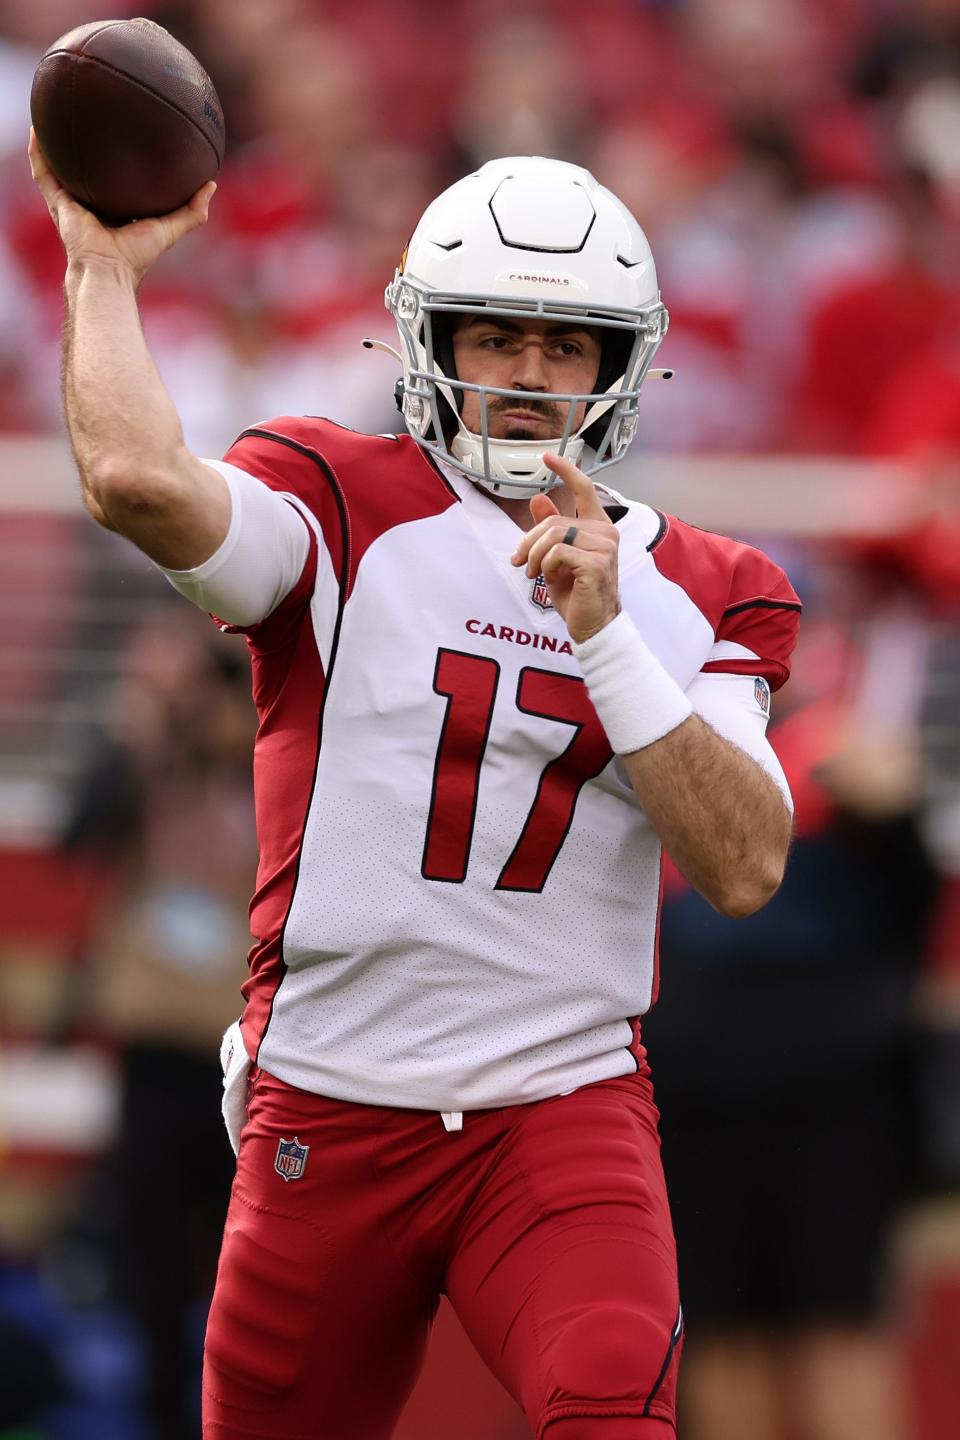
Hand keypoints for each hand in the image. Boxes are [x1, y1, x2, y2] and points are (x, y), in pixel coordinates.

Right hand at [28, 128, 214, 285]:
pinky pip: (43, 172)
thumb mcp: (170, 229)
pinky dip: (38, 151)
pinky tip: (37, 127)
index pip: (115, 183)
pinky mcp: (57, 202)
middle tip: (90, 117)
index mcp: (114, 211)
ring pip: (59, 167)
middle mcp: (90, 205)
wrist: (108, 270)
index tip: (125, 137)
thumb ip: (192, 212)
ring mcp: (71, 202)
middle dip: (85, 148)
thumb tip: (211, 184)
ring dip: (54, 143)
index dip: (118, 163)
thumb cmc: (136, 256)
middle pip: (86, 171)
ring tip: (55, 112)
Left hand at [511, 451, 620, 642]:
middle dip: (528, 541)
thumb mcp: (557, 557)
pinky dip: (545, 566)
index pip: (584, 489)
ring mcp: (604, 547)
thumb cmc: (578, 593)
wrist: (592, 624)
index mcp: (598, 527)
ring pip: (552, 535)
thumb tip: (538, 498)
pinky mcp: (597, 563)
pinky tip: (548, 578)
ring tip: (533, 573)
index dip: (566, 470)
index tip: (548, 457)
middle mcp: (605, 532)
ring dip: (534, 556)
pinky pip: (557, 552)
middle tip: (519, 561)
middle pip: (553, 520)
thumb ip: (550, 528)